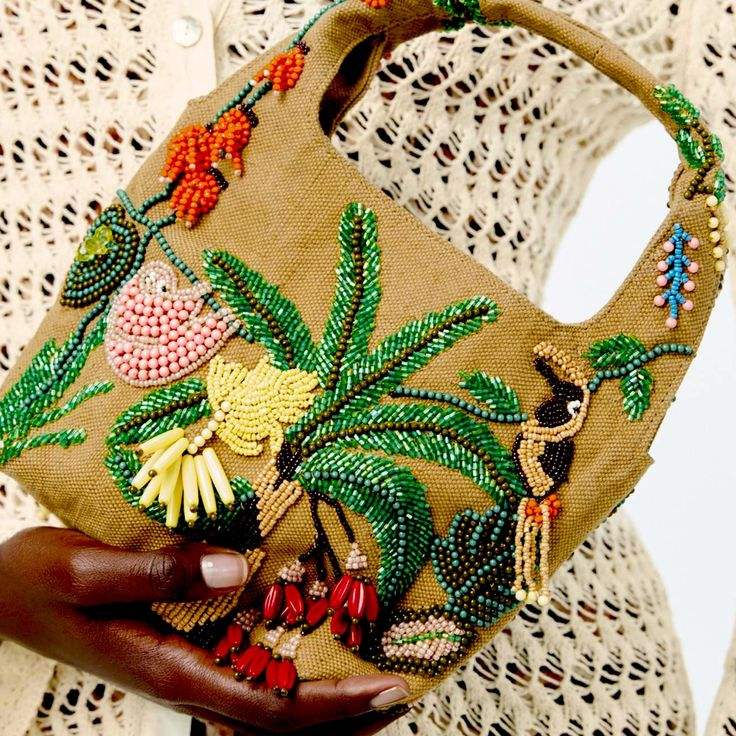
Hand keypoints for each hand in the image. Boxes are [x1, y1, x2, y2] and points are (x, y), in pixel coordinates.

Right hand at [0, 527, 409, 734]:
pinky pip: (244, 675)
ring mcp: (183, 669)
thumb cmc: (36, 580)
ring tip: (371, 685)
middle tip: (401, 694)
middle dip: (341, 718)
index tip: (388, 690)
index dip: (331, 706)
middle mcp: (185, 679)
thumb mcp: (87, 569)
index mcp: (170, 668)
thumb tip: (243, 570)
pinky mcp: (179, 650)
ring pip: (264, 706)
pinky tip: (309, 649)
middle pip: (277, 722)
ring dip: (320, 704)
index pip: (268, 707)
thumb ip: (161, 570)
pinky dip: (286, 675)